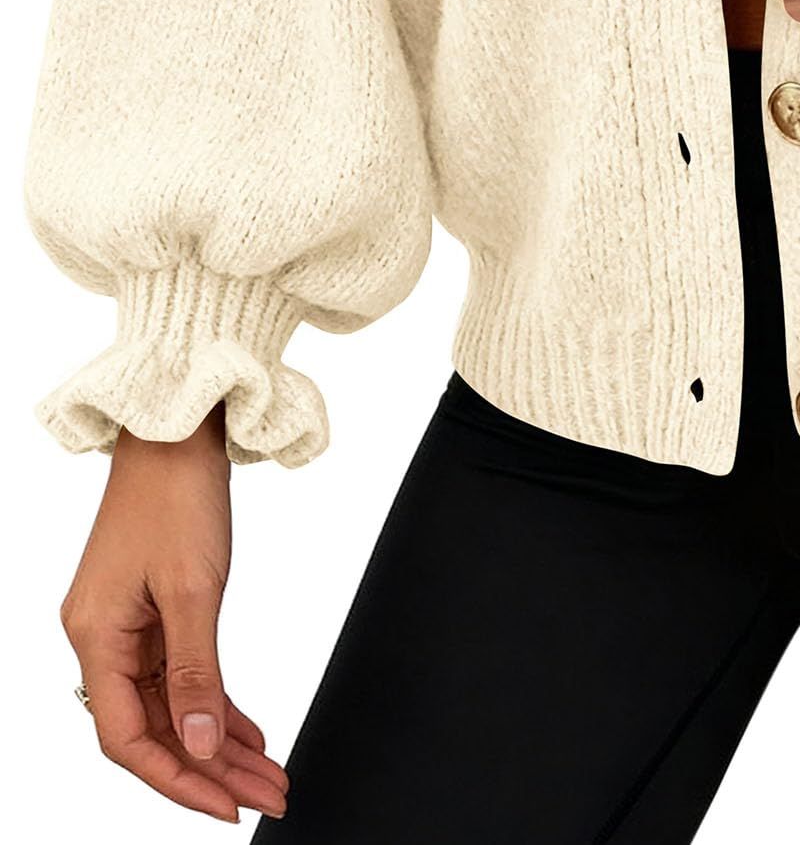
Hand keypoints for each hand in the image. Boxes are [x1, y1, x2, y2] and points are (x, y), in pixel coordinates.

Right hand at [57, 403, 288, 824]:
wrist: (178, 429)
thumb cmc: (178, 494)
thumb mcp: (194, 587)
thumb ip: (197, 671)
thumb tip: (200, 745)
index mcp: (96, 636)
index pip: (129, 738)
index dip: (177, 780)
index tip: (226, 804)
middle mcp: (103, 637)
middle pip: (155, 728)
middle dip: (211, 768)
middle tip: (267, 795)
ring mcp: (127, 624)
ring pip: (173, 704)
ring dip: (219, 740)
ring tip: (269, 773)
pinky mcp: (152, 608)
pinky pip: (181, 673)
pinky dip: (215, 702)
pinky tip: (247, 731)